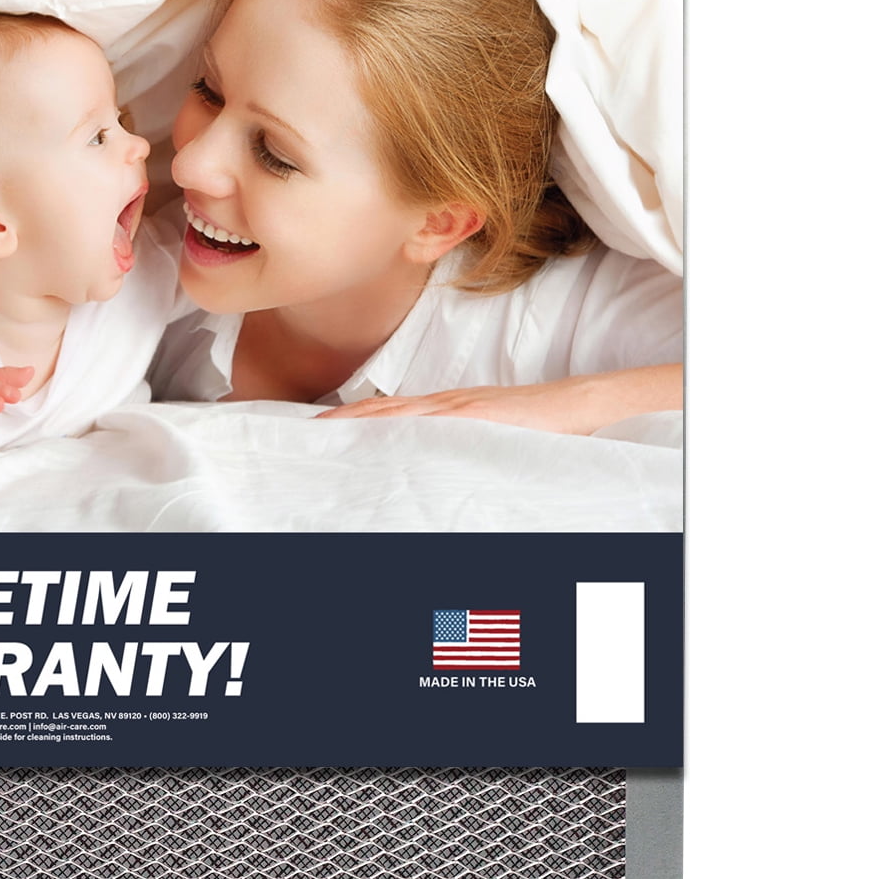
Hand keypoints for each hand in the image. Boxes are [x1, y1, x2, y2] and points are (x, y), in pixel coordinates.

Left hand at [318, 366, 681, 435]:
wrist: (575, 407)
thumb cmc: (532, 427)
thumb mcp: (483, 439)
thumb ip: (452, 449)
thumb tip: (423, 473)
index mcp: (441, 411)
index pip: (384, 413)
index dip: (349, 421)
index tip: (316, 433)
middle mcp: (441, 405)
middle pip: (379, 410)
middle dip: (341, 422)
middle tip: (304, 437)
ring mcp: (456, 409)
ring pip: (395, 412)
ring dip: (358, 422)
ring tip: (324, 434)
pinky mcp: (473, 416)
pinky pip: (430, 421)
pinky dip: (400, 425)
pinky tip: (378, 432)